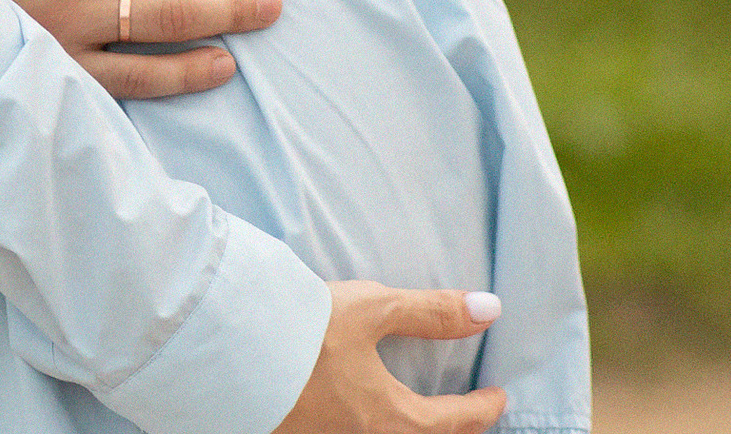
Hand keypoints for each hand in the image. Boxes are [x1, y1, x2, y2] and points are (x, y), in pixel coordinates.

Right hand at [272, 282, 505, 433]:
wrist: (231, 350)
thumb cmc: (304, 330)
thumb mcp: (371, 309)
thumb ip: (430, 312)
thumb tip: (490, 309)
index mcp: (393, 418)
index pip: (455, 422)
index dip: (483, 409)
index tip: (500, 398)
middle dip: (452, 432)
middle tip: (469, 418)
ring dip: (413, 433)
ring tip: (419, 418)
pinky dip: (375, 428)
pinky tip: (365, 415)